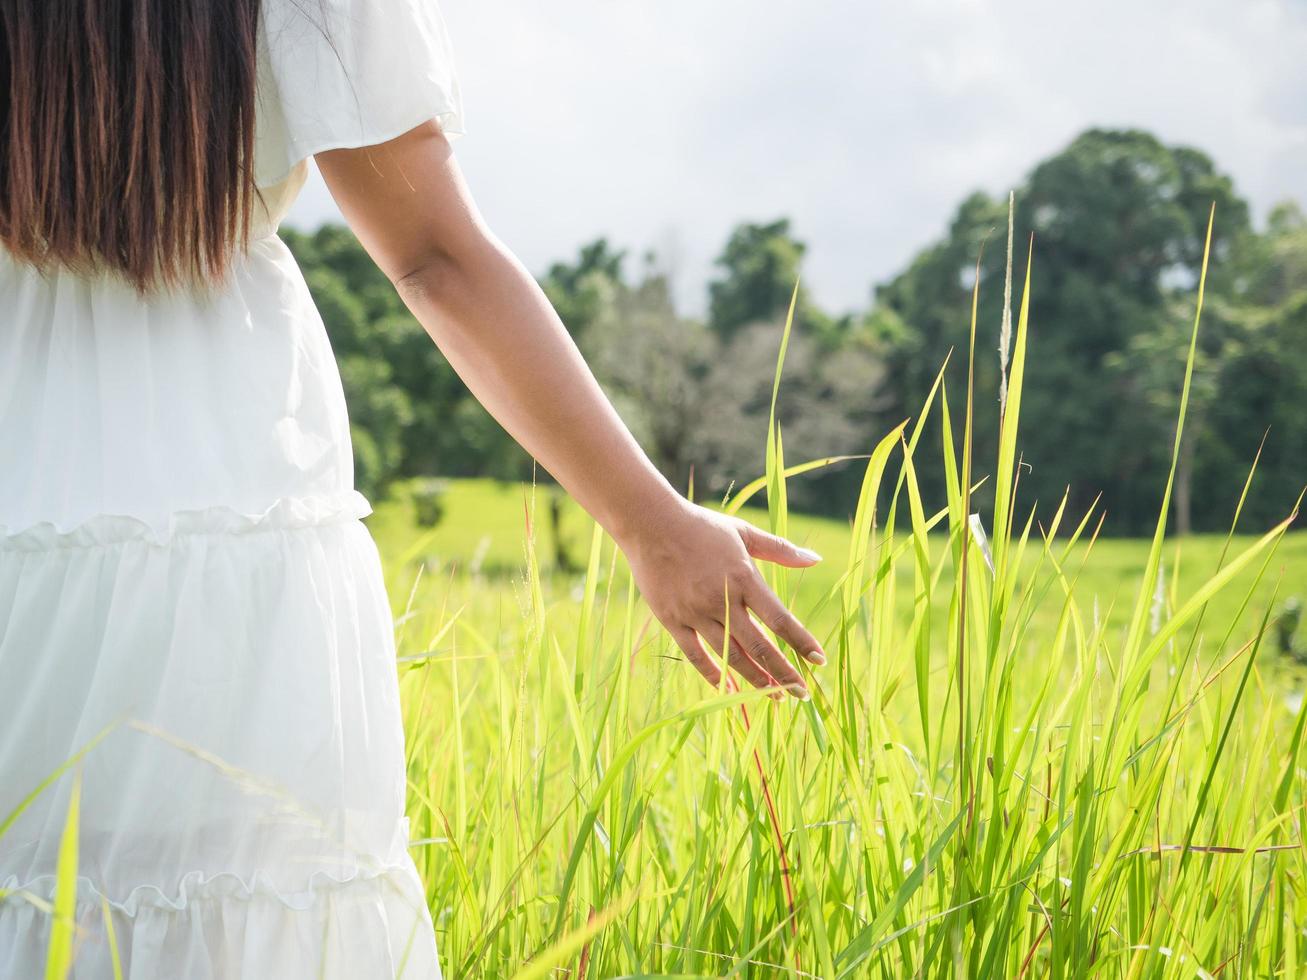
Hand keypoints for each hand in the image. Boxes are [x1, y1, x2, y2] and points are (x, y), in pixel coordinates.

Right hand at [619, 496, 826, 700]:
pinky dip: (713, 674)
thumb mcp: (743, 532)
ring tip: (773, 695)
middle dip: (783, 674)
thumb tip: (816, 560)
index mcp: (744, 577)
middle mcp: (722, 599)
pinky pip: (695, 655)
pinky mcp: (672, 620)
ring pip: (730, 656)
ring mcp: (695, 612)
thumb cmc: (701, 526)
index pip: (780, 619)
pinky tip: (728, 689)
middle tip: (800, 693)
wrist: (650, 524)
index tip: (819, 661)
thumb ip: (780, 550)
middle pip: (759, 646)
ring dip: (754, 679)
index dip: (801, 642)